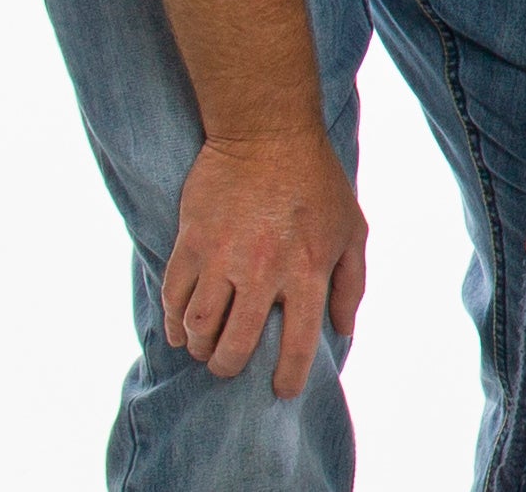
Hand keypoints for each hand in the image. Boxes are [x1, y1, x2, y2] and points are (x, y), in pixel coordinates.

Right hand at [162, 131, 367, 393]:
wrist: (267, 134)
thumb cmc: (317, 183)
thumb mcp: (352, 229)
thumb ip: (351, 283)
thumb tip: (343, 329)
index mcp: (308, 270)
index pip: (300, 343)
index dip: (289, 376)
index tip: (282, 391)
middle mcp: (264, 270)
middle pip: (237, 344)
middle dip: (229, 366)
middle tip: (227, 367)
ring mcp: (223, 257)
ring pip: (198, 327)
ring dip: (199, 346)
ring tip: (204, 347)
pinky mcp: (191, 242)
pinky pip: (173, 297)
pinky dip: (173, 322)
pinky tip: (179, 329)